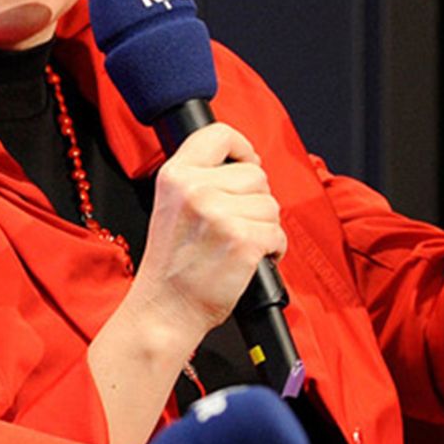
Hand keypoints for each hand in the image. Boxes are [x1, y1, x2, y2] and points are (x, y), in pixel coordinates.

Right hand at [129, 123, 285, 346]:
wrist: (165, 309)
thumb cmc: (172, 265)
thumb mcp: (170, 205)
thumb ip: (200, 179)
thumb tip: (245, 165)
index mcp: (175, 176)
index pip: (218, 134)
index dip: (242, 148)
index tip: (246, 163)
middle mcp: (195, 190)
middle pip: (256, 174)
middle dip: (255, 200)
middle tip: (233, 225)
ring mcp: (219, 215)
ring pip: (271, 205)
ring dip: (264, 227)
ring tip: (238, 245)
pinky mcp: (242, 241)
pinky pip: (278, 234)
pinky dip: (273, 250)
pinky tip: (250, 259)